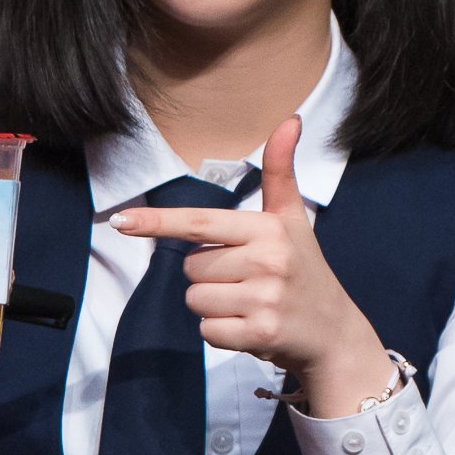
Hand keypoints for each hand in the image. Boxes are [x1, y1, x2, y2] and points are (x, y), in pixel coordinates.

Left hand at [109, 116, 395, 416]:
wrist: (334, 332)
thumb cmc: (304, 269)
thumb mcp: (293, 218)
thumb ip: (280, 171)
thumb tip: (289, 119)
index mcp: (267, 229)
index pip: (199, 223)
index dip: (157, 222)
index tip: (120, 221)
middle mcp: (266, 261)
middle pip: (191, 268)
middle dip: (210, 276)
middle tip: (249, 280)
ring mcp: (263, 299)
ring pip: (196, 300)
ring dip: (215, 306)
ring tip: (250, 303)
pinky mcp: (260, 334)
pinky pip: (207, 332)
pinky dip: (222, 333)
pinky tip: (251, 326)